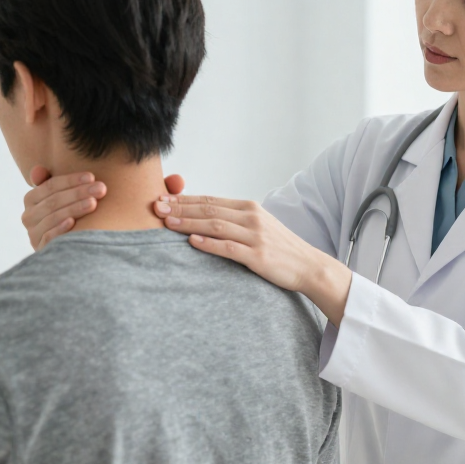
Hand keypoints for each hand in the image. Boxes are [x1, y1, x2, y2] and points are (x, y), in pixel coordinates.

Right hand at [22, 166, 185, 250]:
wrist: (102, 268)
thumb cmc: (114, 224)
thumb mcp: (128, 204)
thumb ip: (151, 190)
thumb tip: (179, 180)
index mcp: (48, 197)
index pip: (45, 182)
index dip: (63, 176)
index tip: (91, 174)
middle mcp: (36, 215)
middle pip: (46, 195)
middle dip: (73, 188)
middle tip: (101, 187)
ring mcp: (35, 234)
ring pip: (44, 214)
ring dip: (69, 204)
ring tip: (93, 202)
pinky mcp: (42, 252)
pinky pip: (43, 238)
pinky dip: (57, 229)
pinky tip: (73, 225)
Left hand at [154, 195, 351, 325]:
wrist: (308, 265)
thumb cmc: (279, 248)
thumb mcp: (257, 226)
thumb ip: (233, 220)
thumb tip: (202, 216)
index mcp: (249, 207)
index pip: (210, 200)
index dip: (185, 199)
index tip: (162, 197)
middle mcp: (252, 218)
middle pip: (209, 209)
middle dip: (180, 207)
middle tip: (156, 207)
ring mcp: (255, 236)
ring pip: (215, 225)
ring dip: (189, 223)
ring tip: (168, 222)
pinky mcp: (258, 256)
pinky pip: (229, 248)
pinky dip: (209, 244)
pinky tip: (192, 242)